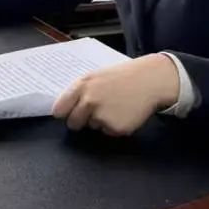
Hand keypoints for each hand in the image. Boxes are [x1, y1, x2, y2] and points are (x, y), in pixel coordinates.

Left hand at [51, 54, 179, 136]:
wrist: (149, 80)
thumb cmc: (122, 77)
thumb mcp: (97, 76)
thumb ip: (80, 91)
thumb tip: (65, 108)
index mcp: (81, 85)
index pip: (59, 109)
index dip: (64, 113)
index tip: (68, 114)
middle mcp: (88, 101)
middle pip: (73, 123)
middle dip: (81, 121)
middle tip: (96, 110)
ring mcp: (101, 115)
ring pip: (92, 127)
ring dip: (100, 121)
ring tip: (116, 105)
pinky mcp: (115, 127)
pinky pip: (108, 132)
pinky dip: (115, 125)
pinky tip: (124, 112)